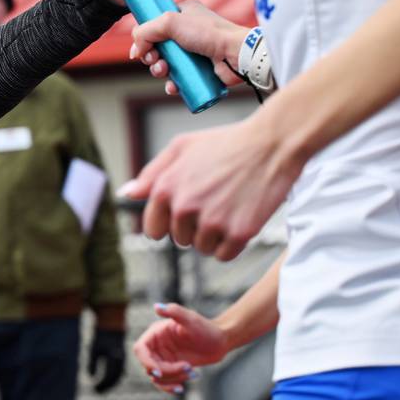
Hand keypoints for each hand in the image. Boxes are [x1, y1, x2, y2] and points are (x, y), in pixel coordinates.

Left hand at [87, 328, 125, 393]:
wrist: (111, 323)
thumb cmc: (101, 335)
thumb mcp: (94, 348)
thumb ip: (92, 363)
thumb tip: (90, 378)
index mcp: (115, 358)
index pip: (109, 376)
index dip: (102, 384)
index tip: (94, 389)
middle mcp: (121, 360)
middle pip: (115, 377)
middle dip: (106, 386)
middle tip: (97, 391)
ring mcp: (122, 358)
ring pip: (118, 375)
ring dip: (110, 383)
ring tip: (100, 388)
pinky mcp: (121, 356)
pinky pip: (118, 370)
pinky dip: (112, 376)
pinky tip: (106, 380)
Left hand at [122, 116, 304, 259]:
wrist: (272, 144)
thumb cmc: (225, 143)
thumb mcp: (182, 147)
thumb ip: (152, 173)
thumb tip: (127, 194)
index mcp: (166, 188)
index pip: (154, 229)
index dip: (169, 223)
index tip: (187, 212)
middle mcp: (184, 207)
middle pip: (180, 240)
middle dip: (194, 226)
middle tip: (216, 201)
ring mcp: (212, 222)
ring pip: (202, 249)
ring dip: (214, 236)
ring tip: (229, 208)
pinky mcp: (239, 233)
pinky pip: (224, 256)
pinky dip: (231, 245)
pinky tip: (240, 220)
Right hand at [129, 0, 249, 94]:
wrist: (237, 55)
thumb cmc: (208, 33)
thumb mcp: (169, 22)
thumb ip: (145, 31)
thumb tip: (135, 51)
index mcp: (183, 14)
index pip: (155, 25)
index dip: (145, 37)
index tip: (142, 48)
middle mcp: (189, 32)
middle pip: (157, 46)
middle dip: (151, 57)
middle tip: (155, 60)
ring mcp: (195, 52)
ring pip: (166, 64)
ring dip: (159, 70)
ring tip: (165, 71)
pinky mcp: (200, 70)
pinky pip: (179, 79)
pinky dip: (173, 84)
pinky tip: (173, 86)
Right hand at [132, 303, 227, 394]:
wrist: (220, 341)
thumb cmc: (206, 328)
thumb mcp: (191, 319)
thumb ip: (174, 311)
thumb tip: (157, 306)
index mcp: (156, 333)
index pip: (140, 349)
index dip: (146, 362)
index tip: (159, 371)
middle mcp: (156, 346)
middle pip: (149, 366)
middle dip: (167, 372)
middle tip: (188, 367)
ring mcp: (163, 358)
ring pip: (156, 377)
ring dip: (174, 378)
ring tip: (192, 372)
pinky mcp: (171, 368)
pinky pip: (164, 382)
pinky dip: (172, 386)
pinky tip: (184, 384)